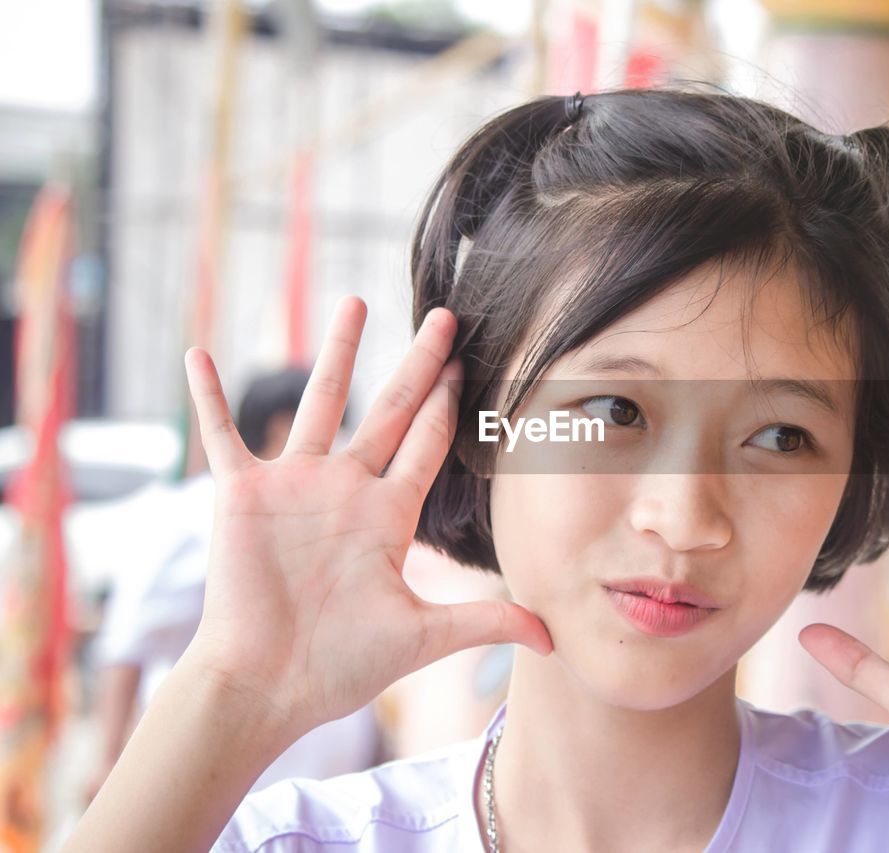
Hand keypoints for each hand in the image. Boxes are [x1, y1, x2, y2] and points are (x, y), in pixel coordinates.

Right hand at [182, 297, 551, 739]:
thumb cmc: (339, 664)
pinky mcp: (243, 495)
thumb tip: (553, 639)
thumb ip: (485, 622)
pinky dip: (208, 398)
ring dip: (336, 353)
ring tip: (355, 301)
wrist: (267, 685)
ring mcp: (295, 485)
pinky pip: (222, 436)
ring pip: (320, 403)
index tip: (468, 365)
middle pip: (391, 409)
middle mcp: (347, 489)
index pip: (428, 444)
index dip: (449, 404)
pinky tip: (199, 356)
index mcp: (388, 515)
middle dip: (419, 362)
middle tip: (446, 316)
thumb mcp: (422, 637)